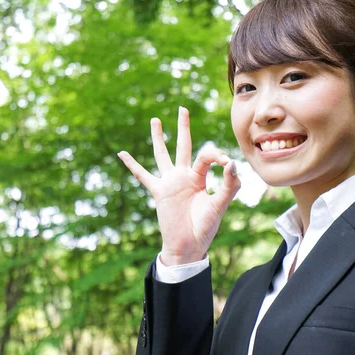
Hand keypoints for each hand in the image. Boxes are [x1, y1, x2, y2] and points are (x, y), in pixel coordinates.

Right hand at [118, 107, 240, 265]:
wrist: (189, 246)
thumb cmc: (205, 228)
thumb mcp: (220, 205)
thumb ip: (228, 185)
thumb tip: (231, 163)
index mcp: (200, 177)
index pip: (205, 156)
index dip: (215, 155)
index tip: (225, 162)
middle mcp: (184, 176)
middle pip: (183, 145)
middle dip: (183, 127)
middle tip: (182, 108)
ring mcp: (170, 182)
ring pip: (162, 154)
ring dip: (158, 137)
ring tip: (156, 120)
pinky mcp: (159, 191)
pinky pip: (143, 175)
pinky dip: (132, 164)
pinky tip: (122, 153)